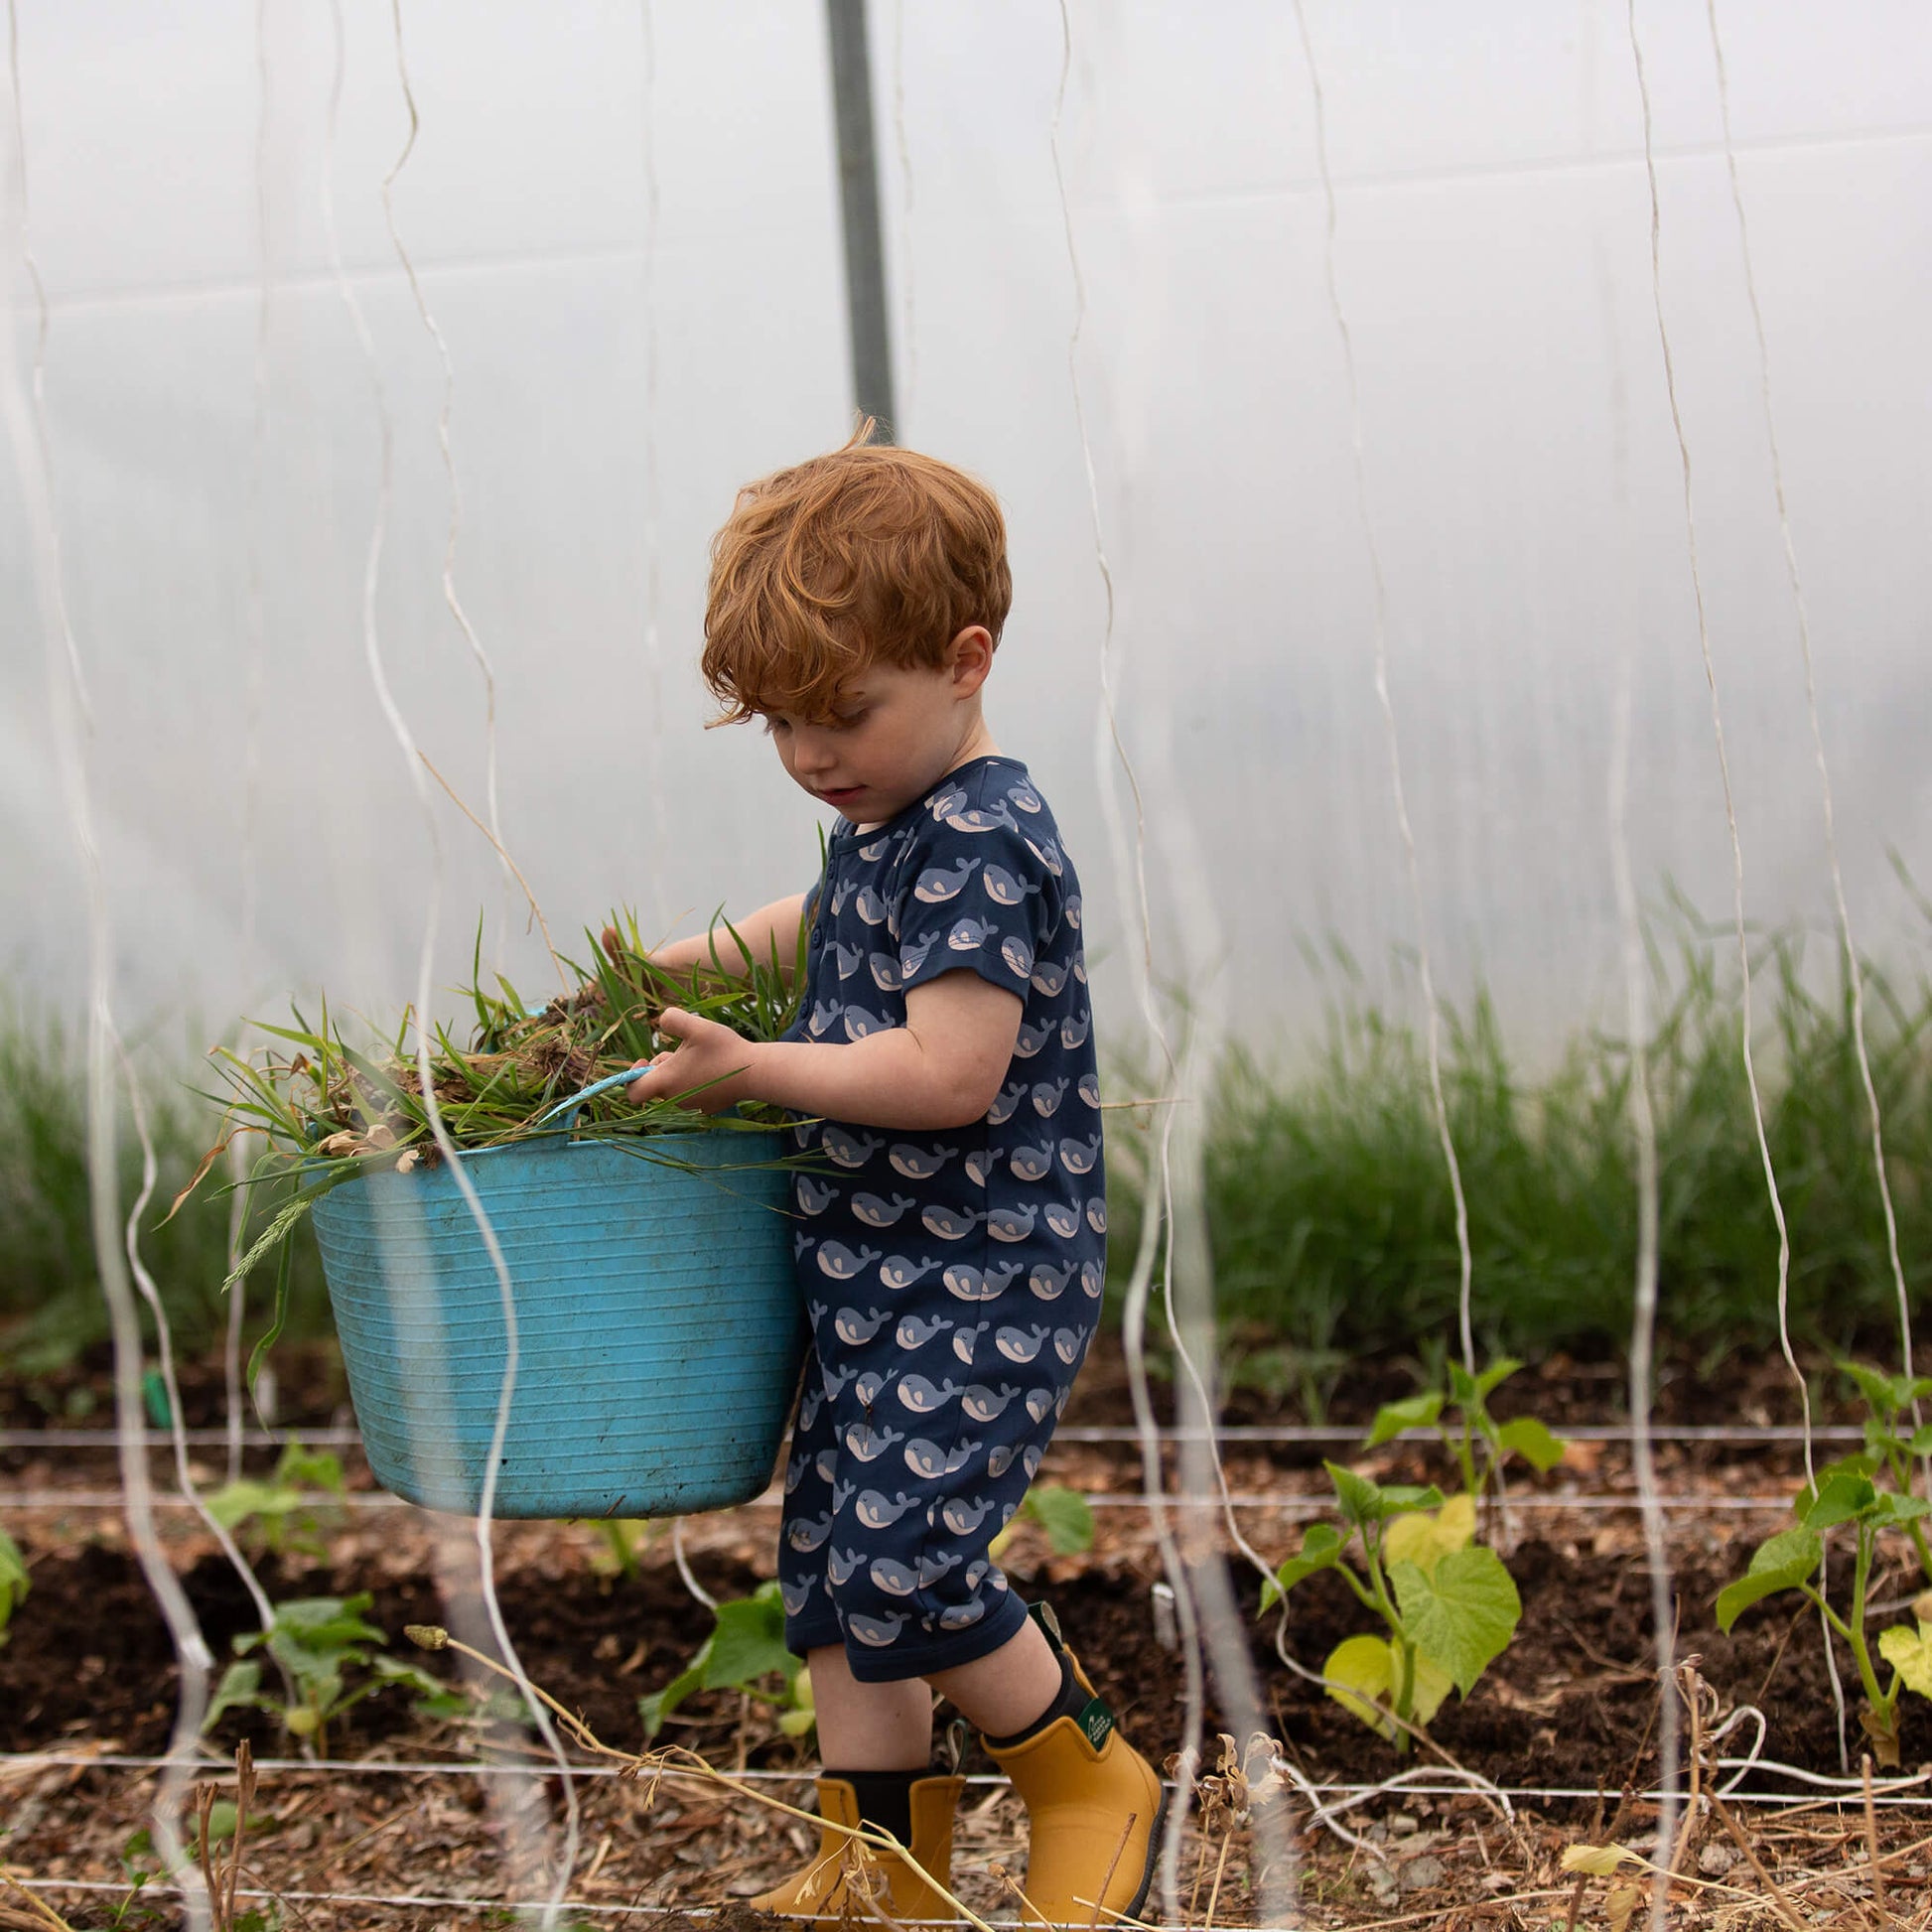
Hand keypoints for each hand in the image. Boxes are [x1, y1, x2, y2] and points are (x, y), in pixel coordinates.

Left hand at [623, 1007, 759, 1114]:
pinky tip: (713, 1069)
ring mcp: (692, 1106)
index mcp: (666, 1081)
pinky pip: (691, 1094)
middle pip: (656, 1084)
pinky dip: (695, 1081)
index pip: (633, 1093)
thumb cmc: (724, 1048)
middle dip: (663, 1065)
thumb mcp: (697, 1026)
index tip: (644, 1059)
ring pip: (674, 1087)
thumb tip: (661, 1021)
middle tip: (681, 1050)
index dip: (631, 1077)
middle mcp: (675, 1099)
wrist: (755, 1072)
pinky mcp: (707, 1108)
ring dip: (679, 1072)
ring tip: (700, 1056)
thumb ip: (672, 1019)